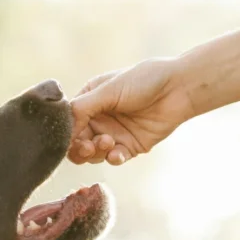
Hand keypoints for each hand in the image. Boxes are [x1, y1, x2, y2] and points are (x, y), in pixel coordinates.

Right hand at [67, 58, 194, 165]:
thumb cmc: (144, 80)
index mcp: (89, 102)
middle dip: (79, 148)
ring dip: (96, 152)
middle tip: (88, 147)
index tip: (68, 139)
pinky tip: (117, 154)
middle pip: (76, 143)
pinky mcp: (129, 147)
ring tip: (108, 142)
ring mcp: (113, 134)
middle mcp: (98, 119)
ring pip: (92, 155)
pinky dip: (112, 158)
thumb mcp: (107, 90)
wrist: (179, 88)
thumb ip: (81, 108)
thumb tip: (61, 128)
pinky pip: (113, 159)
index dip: (66, 133)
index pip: (68, 123)